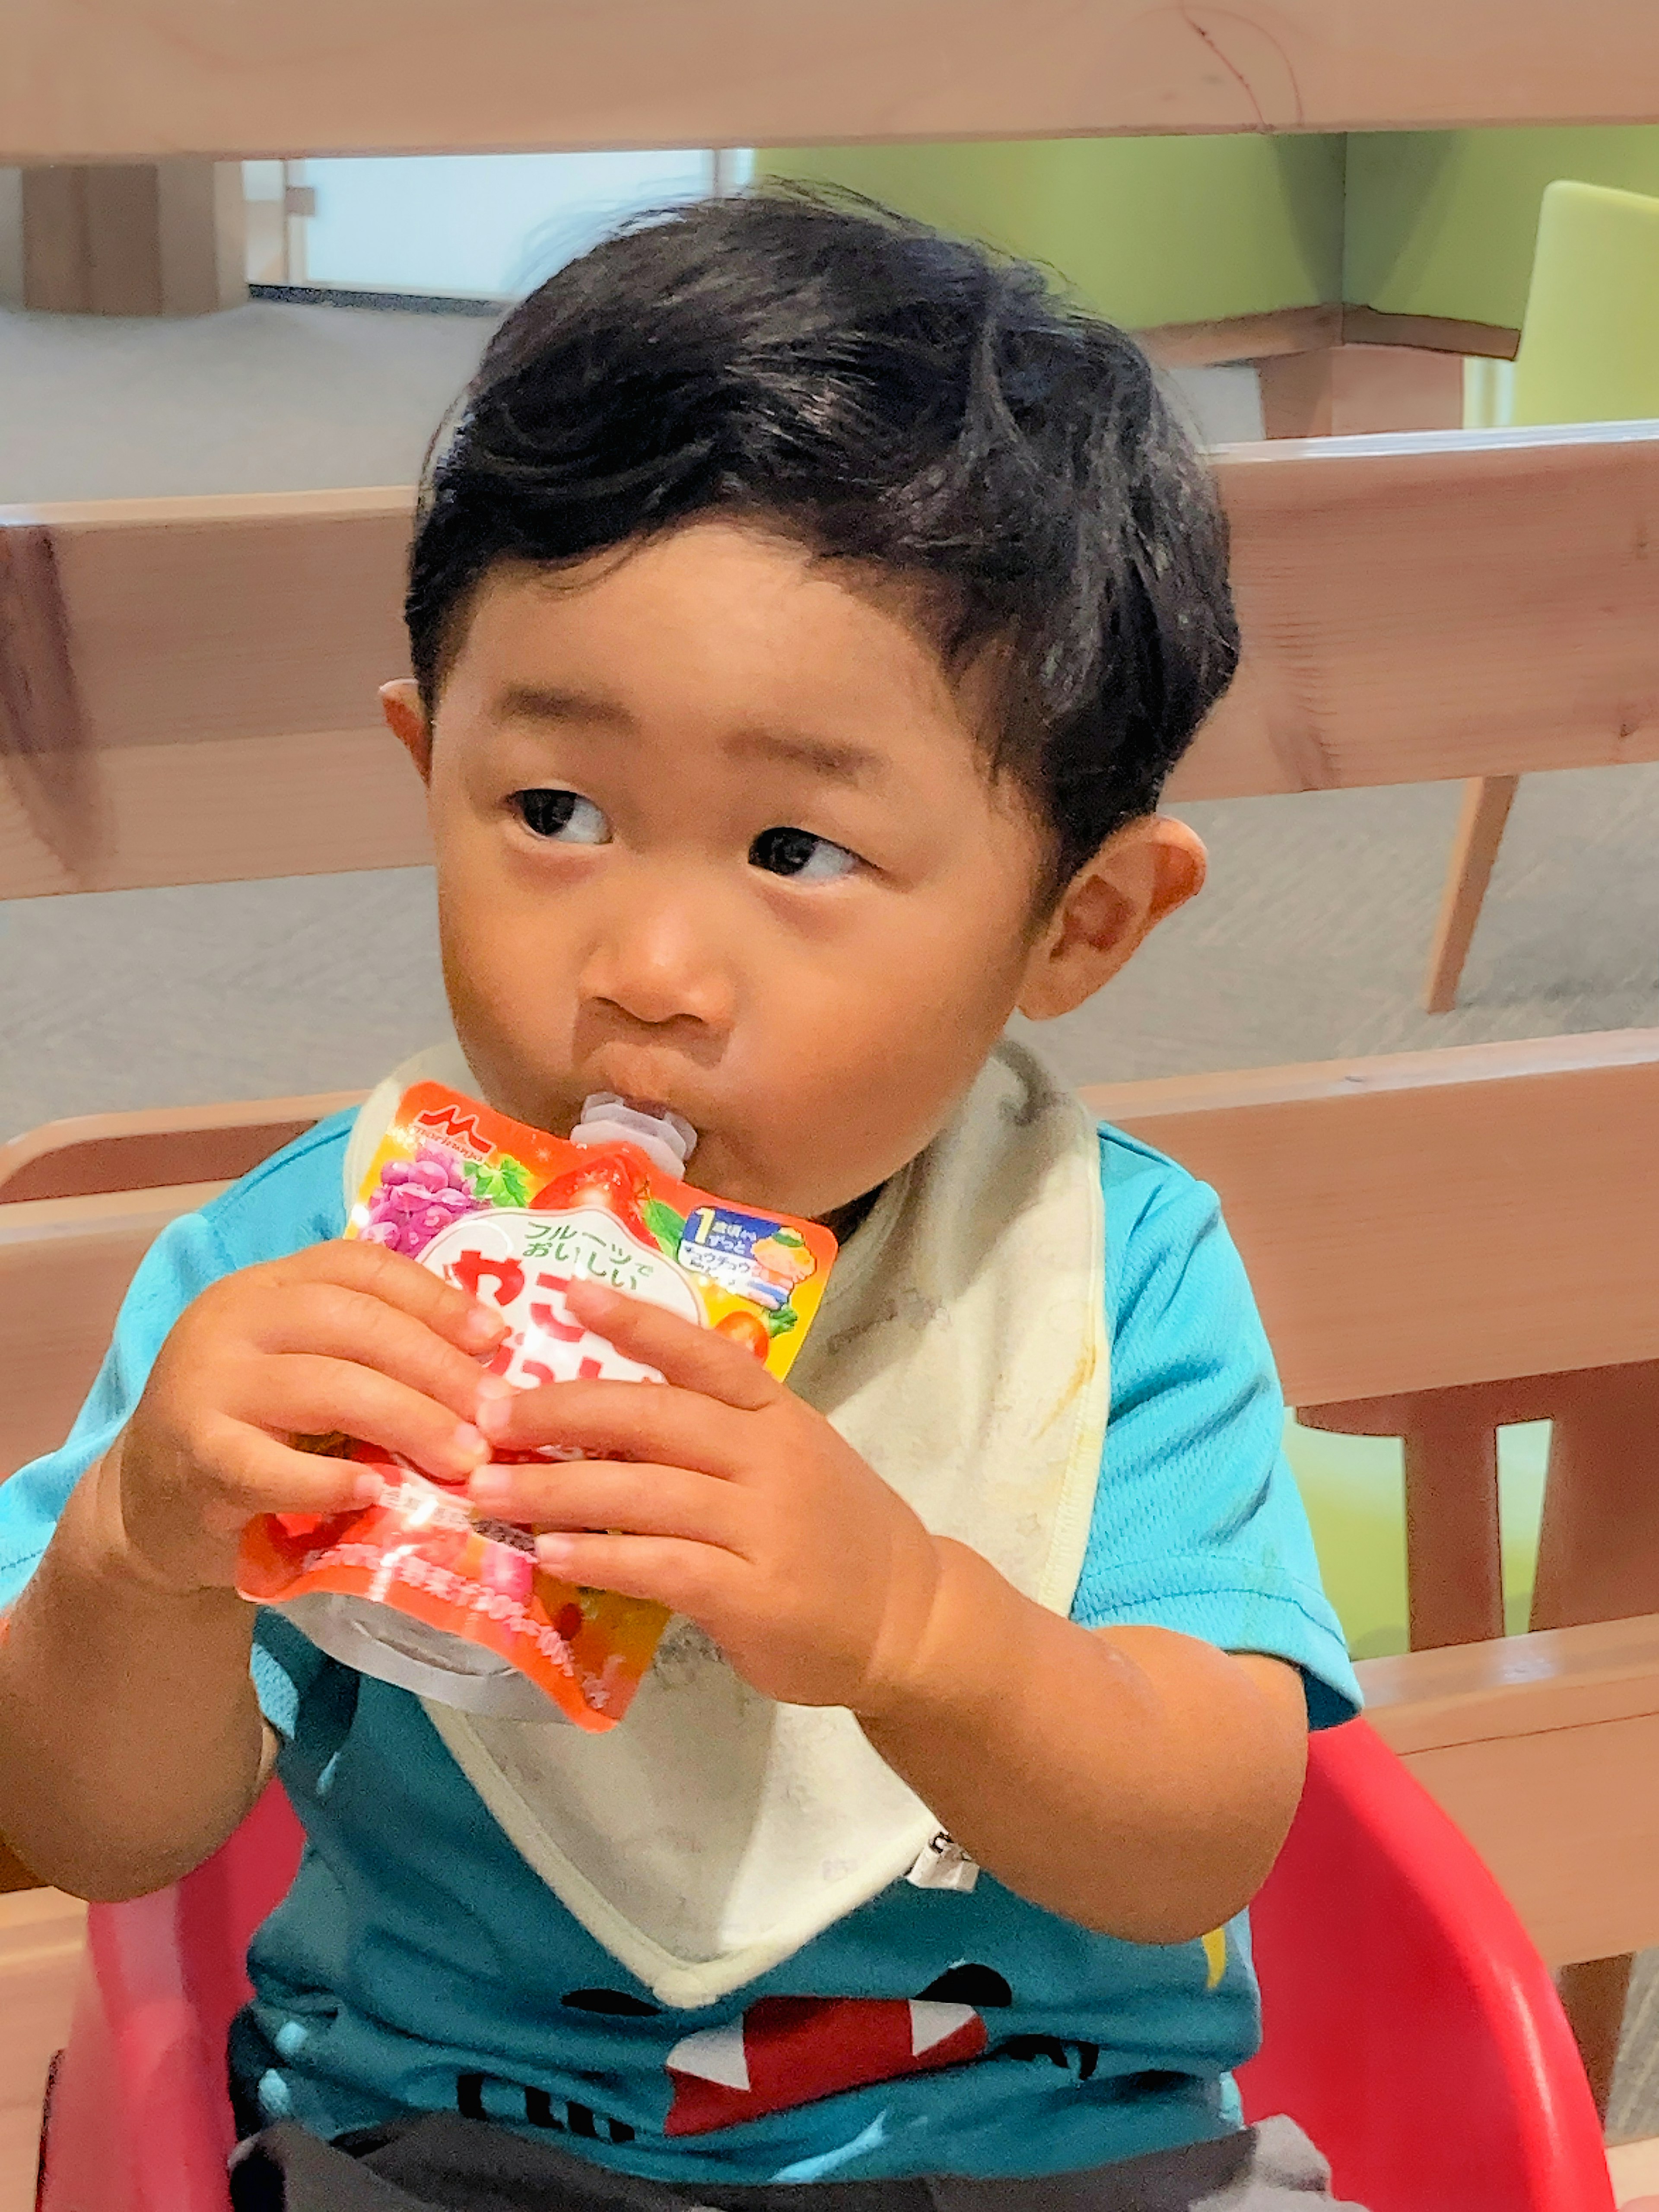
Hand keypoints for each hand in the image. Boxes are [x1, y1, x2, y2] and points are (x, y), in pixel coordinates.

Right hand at [114, 1241, 505, 1594]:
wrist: (151, 1506)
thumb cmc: (257, 1434)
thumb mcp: (310, 1374)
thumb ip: (374, 1359)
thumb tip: (488, 1367)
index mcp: (267, 1286)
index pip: (360, 1267)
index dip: (434, 1297)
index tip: (494, 1338)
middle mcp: (231, 1319)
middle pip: (351, 1321)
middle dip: (435, 1365)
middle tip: (494, 1413)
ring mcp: (204, 1384)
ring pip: (323, 1385)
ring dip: (408, 1420)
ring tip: (463, 1458)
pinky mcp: (193, 1456)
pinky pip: (269, 1465)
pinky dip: (329, 1480)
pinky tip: (377, 1493)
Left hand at [464, 1281, 945, 1714]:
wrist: (910, 1618)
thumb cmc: (832, 1533)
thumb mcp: (788, 1459)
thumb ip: (712, 1436)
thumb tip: (596, 1422)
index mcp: (776, 1414)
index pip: (702, 1354)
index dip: (637, 1322)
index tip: (571, 1293)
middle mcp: (771, 1457)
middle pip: (657, 1417)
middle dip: (564, 1410)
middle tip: (488, 1413)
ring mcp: (765, 1525)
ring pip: (647, 1492)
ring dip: (558, 1489)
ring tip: (487, 1490)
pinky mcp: (755, 1594)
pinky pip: (664, 1565)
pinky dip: (603, 1556)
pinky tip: (550, 1556)